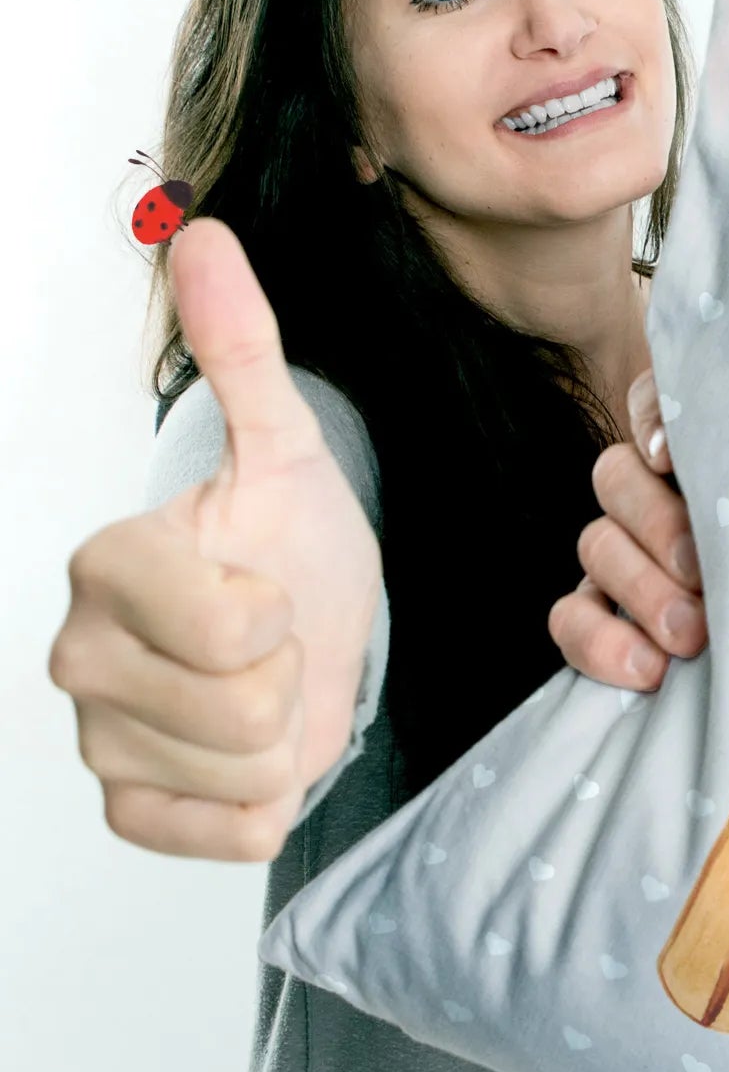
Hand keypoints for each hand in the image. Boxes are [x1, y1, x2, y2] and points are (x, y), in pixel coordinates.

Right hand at [48, 219, 381, 859]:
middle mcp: (80, 653)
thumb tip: (206, 236)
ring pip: (244, 774)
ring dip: (286, 738)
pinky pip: (226, 835)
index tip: (270, 588)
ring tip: (266, 690)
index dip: (281, 617)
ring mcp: (100, 734)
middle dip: (290, 679)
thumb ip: (245, 352)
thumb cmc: (293, 546)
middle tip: (275, 645)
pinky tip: (251, 755)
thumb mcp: (286, 450)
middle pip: (242, 711)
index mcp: (111, 564)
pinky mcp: (131, 804)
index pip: (230, 628)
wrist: (306, 630)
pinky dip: (263, 804)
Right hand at [549, 365, 707, 686]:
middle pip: (616, 477)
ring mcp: (623, 558)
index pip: (654, 407)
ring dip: (640, 590)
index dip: (654, 427)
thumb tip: (660, 447)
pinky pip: (570, 620)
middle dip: (659, 527)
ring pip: (595, 546)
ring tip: (691, 637)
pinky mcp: (605, 619)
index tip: (669, 461)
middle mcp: (653, 495)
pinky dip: (598, 643)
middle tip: (703, 576)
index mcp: (701, 457)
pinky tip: (649, 669)